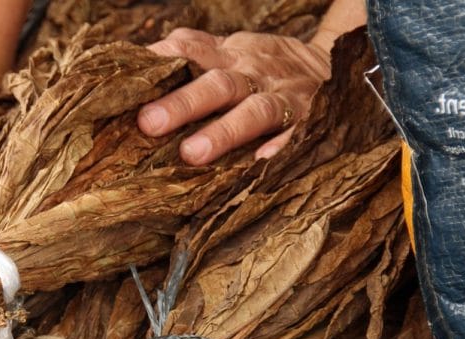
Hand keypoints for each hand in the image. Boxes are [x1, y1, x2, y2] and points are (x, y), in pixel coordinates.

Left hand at [138, 28, 330, 164]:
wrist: (334, 68)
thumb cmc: (265, 70)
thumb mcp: (232, 54)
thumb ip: (192, 61)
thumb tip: (136, 75)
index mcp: (231, 54)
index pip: (192, 50)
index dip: (163, 61)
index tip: (130, 80)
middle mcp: (255, 72)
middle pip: (217, 84)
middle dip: (182, 103)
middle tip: (148, 123)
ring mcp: (284, 96)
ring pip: (254, 111)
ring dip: (223, 132)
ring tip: (191, 154)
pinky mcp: (310, 120)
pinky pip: (297, 134)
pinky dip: (281, 146)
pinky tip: (260, 161)